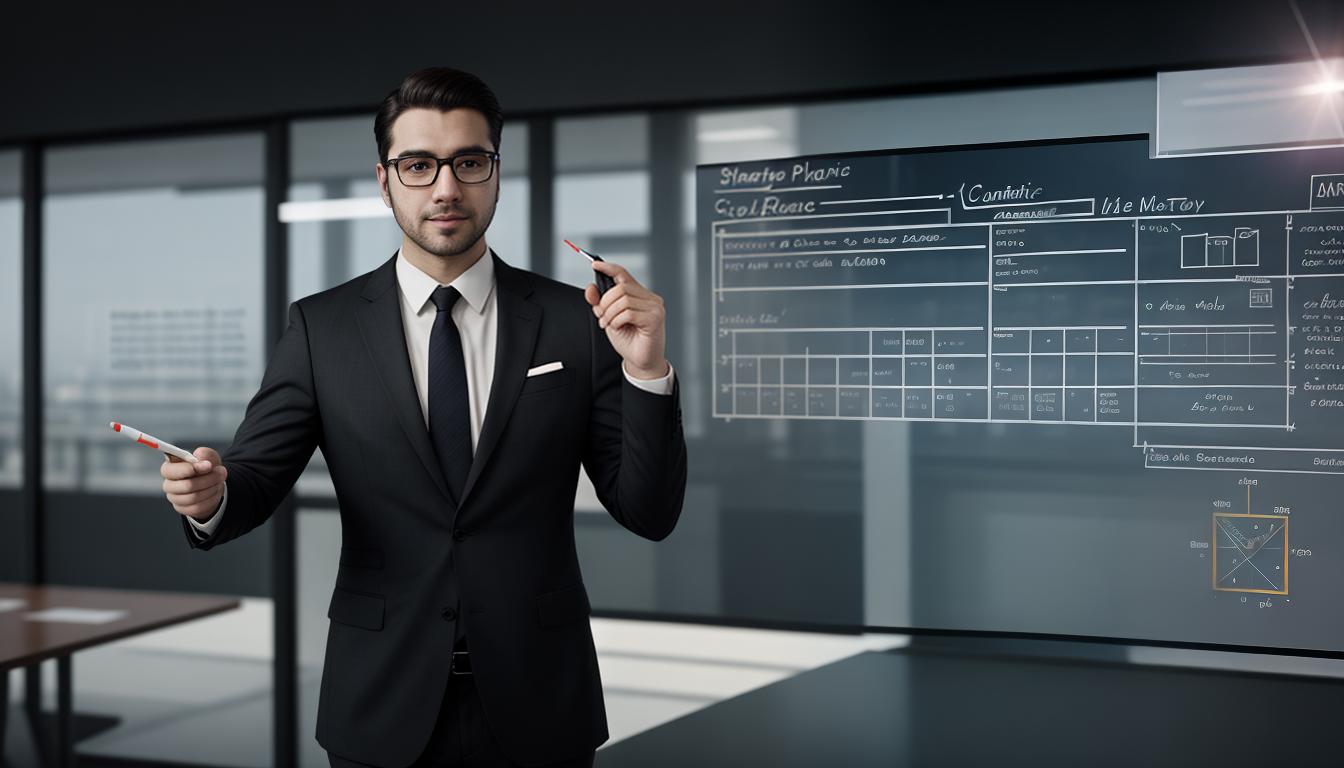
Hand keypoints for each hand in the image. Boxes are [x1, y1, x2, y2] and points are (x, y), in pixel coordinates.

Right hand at [161, 447, 226, 521]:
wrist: (211, 485)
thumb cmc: (206, 469)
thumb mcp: (208, 457)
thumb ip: (204, 454)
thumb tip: (200, 456)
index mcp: (170, 469)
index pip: (169, 470)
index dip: (188, 468)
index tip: (208, 465)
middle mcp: (169, 484)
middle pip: (186, 485)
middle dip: (208, 479)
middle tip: (220, 472)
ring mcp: (175, 498)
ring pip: (194, 497)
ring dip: (211, 488)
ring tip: (219, 481)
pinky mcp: (182, 508)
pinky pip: (197, 507)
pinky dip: (211, 499)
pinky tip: (215, 491)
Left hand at [584, 260, 668, 378]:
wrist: (640, 361)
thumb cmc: (629, 340)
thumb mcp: (608, 318)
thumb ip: (600, 303)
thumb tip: (590, 288)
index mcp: (639, 295)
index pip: (623, 274)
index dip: (608, 267)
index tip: (595, 265)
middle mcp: (650, 298)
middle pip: (621, 288)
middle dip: (605, 303)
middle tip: (602, 317)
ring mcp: (655, 307)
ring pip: (623, 300)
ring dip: (610, 314)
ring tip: (610, 324)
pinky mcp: (655, 318)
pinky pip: (629, 313)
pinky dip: (618, 321)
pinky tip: (619, 327)